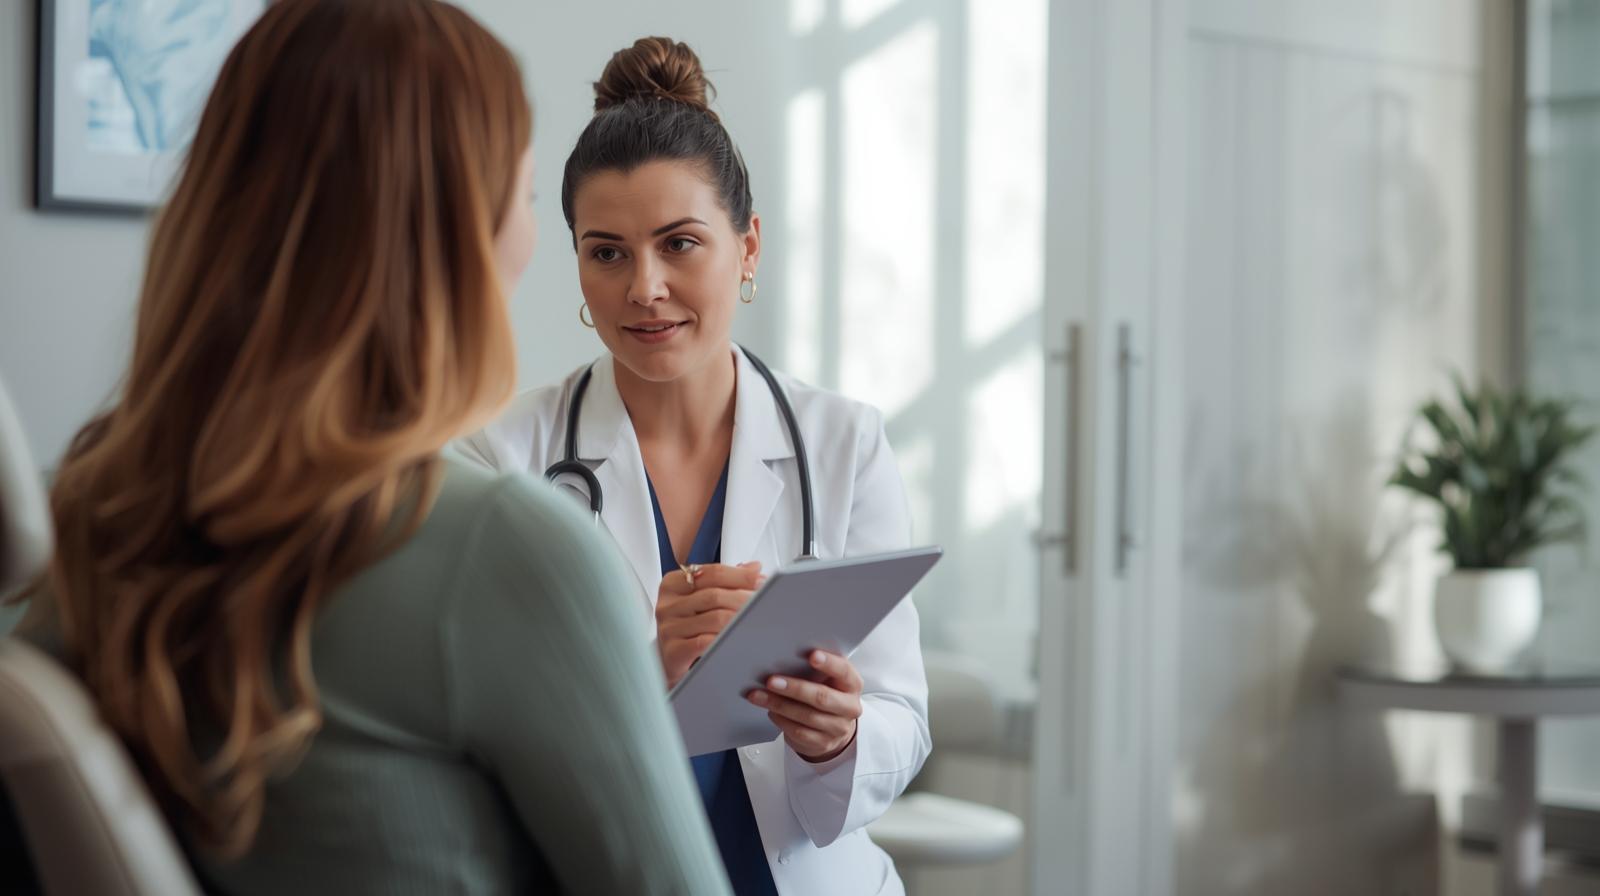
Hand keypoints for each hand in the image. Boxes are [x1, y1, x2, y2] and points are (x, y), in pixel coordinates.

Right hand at [656, 561, 762, 689]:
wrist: (671, 662)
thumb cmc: (689, 628)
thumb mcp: (703, 600)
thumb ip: (725, 581)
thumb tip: (754, 568)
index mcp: (673, 584)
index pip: (711, 573)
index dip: (740, 576)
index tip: (761, 580)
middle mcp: (667, 604)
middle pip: (714, 595)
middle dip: (744, 598)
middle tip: (764, 602)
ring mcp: (668, 629)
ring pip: (714, 619)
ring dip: (740, 619)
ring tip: (757, 619)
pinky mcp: (672, 652)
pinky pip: (706, 643)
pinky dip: (726, 638)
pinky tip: (739, 637)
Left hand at [746, 650, 862, 762]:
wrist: (834, 728)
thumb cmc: (827, 694)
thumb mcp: (828, 679)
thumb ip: (815, 670)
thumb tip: (785, 659)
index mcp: (852, 684)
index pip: (844, 671)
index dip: (829, 663)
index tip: (812, 656)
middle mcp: (849, 707)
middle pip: (822, 697)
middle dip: (794, 688)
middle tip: (771, 681)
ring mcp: (837, 728)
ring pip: (806, 716)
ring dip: (779, 705)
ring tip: (759, 695)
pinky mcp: (823, 743)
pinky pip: (799, 732)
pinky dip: (781, 720)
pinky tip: (770, 711)